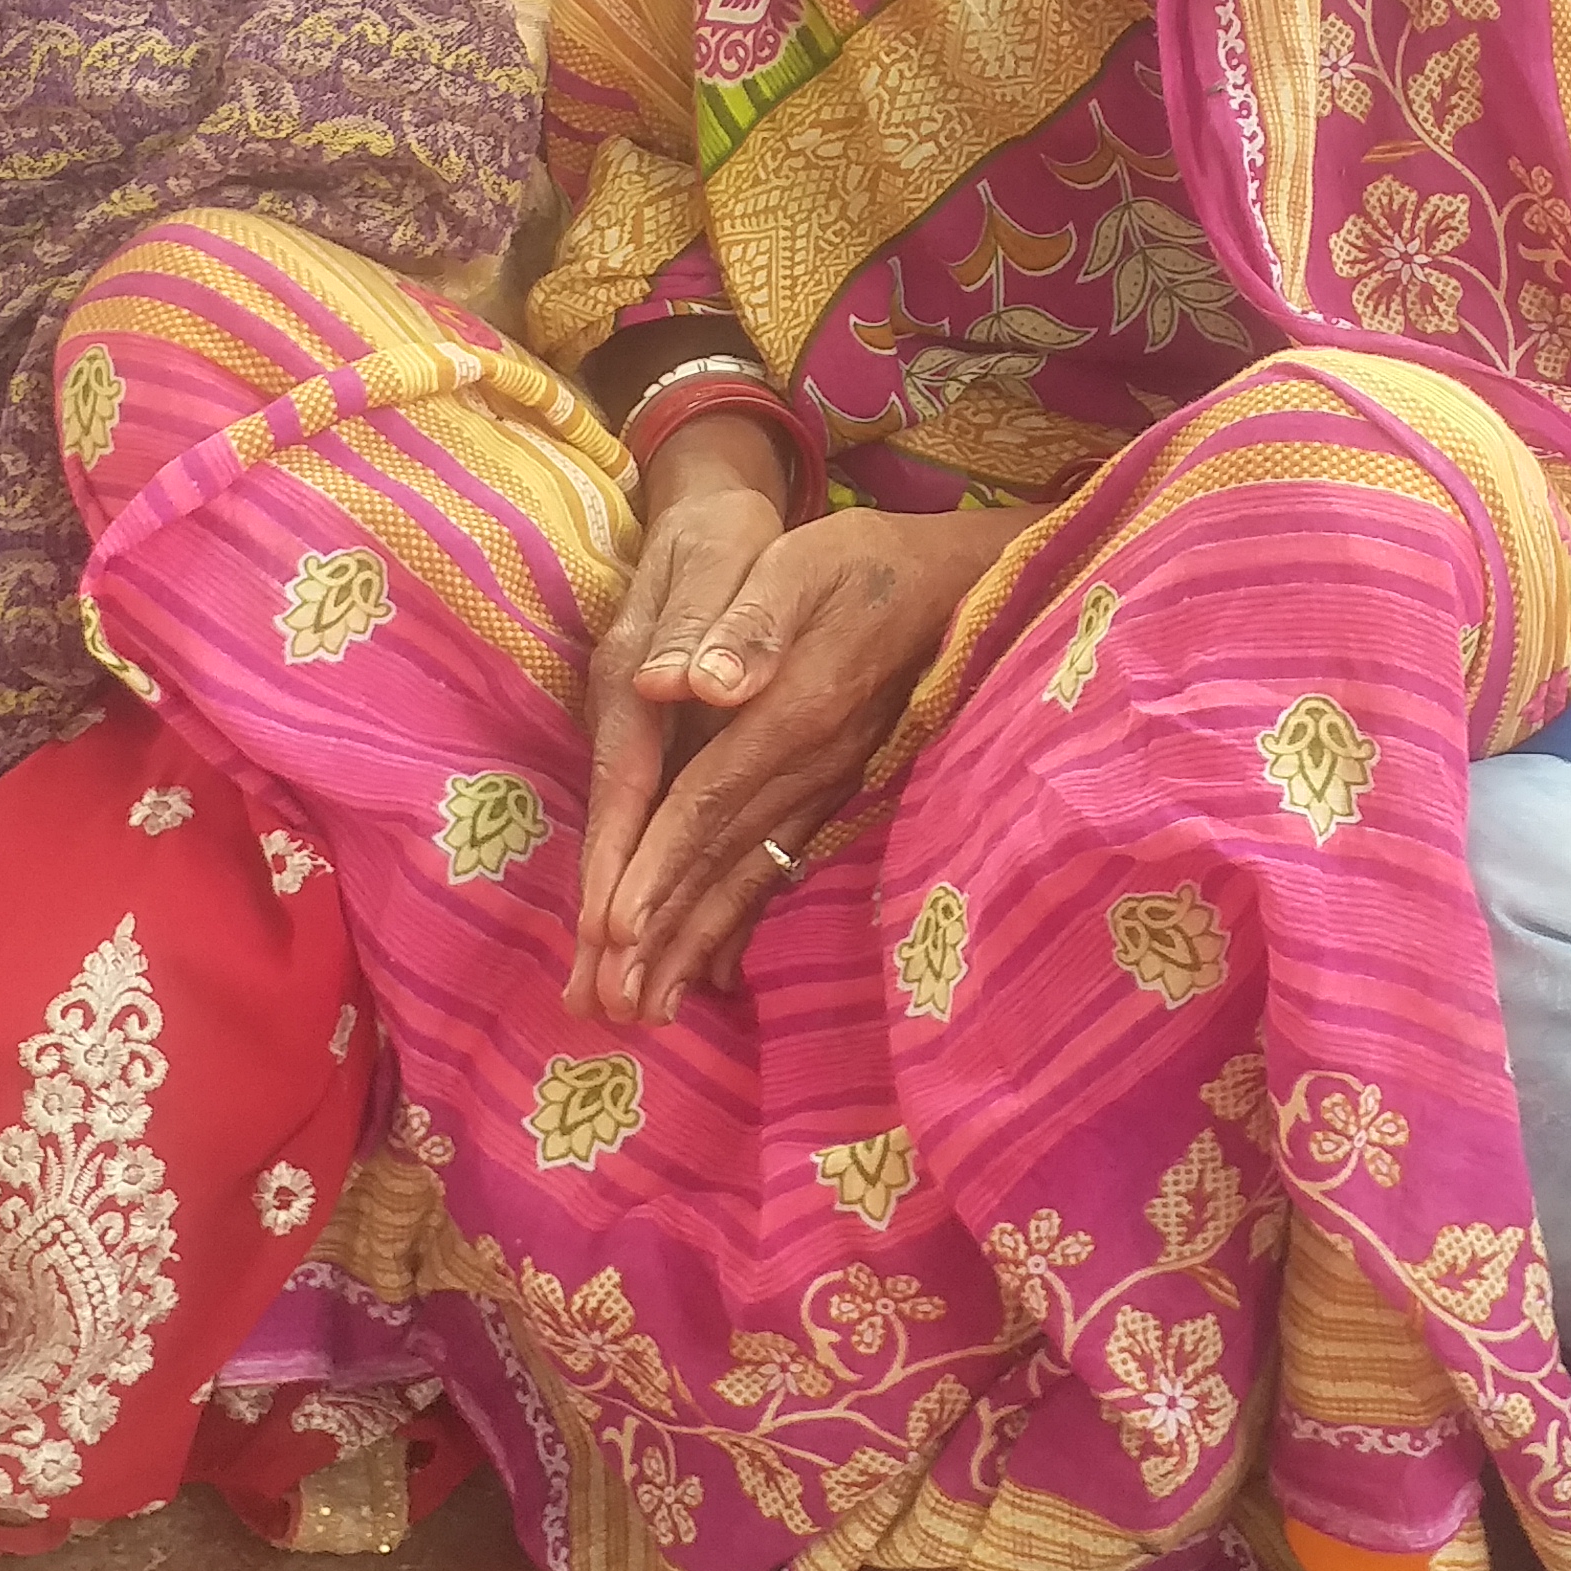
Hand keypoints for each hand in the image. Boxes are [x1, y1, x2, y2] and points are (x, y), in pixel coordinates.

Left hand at [572, 480, 1017, 1027]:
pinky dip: (742, 923)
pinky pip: (780, 869)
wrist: (959, 584)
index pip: (708, 801)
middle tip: (611, 1004)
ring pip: (750, 877)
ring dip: (695, 945)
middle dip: (663, 934)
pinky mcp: (834, 793)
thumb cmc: (867, 562)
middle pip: (722, 861)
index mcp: (790, 713)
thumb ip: (748, 621)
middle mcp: (811, 768)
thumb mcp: (802, 563)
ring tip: (650, 1008)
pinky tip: (714, 969)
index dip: (658, 866)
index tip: (613, 929)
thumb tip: (689, 683)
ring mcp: (826, 788)